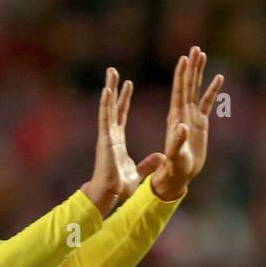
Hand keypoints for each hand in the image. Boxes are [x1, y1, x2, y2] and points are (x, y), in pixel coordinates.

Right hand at [82, 68, 165, 214]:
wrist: (109, 194)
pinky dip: (105, 103)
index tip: (127, 85)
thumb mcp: (138, 172)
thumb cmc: (119, 187)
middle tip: (113, 71)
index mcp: (117, 140)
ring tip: (110, 72)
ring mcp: (106, 135)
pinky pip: (105, 118)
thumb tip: (160, 157)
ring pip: (108, 107)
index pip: (121, 114)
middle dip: (114, 88)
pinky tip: (107, 90)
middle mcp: (110, 134)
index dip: (124, 100)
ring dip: (109, 89)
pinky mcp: (105, 139)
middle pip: (112, 106)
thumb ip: (148, 163)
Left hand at [151, 46, 224, 200]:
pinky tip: (219, 78)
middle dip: (191, 66)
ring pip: (196, 89)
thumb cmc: (174, 167)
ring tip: (202, 55)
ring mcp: (191, 116)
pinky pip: (207, 102)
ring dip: (199, 72)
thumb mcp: (175, 155)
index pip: (179, 90)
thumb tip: (182, 127)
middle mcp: (182, 112)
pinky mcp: (200, 123)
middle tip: (195, 48)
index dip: (182, 74)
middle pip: (187, 84)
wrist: (179, 174)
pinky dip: (212, 90)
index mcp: (175, 116)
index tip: (185, 58)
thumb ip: (177, 141)